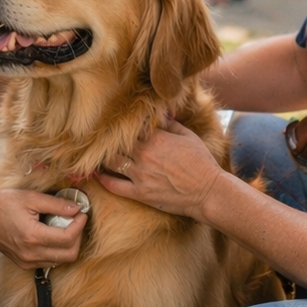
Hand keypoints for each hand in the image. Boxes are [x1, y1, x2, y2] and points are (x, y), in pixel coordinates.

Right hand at [0, 190, 87, 269]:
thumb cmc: (2, 204)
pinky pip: (50, 261)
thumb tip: (77, 208)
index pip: (68, 238)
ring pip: (61, 260)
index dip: (80, 225)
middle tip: (75, 220)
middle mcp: (31, 254)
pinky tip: (52, 234)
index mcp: (32, 237)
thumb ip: (55, 204)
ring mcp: (28, 262)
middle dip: (78, 237)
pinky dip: (57, 249)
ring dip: (69, 244)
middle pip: (70, 254)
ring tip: (64, 226)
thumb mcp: (30, 197)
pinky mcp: (25, 264)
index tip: (82, 212)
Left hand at [99, 120, 224, 219]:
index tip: (116, 124)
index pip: (130, 127)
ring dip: (104, 158)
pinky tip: (97, 174)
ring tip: (97, 155)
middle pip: (116, 144)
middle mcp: (144, 155)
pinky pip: (114, 186)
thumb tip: (159, 113)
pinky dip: (103, 179)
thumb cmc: (202, 162)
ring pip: (111, 162)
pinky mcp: (140, 193)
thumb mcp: (188, 136)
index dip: (122, 126)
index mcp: (156, 138)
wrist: (208, 191)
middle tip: (102, 139)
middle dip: (109, 141)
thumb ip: (170, 124)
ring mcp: (140, 175)